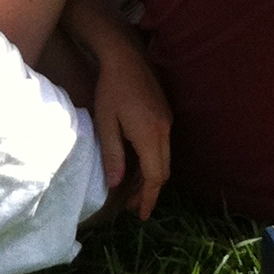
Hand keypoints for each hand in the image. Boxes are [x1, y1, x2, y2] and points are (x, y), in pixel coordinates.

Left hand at [90, 30, 172, 220]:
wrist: (124, 57)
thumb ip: (113, 155)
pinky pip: (164, 146)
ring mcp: (167, 121)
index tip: (140, 216)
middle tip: (132, 207)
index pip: (154, 176)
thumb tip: (116, 185)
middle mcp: (164, 129)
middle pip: (164, 171)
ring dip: (152, 177)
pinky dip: (153, 162)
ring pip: (165, 159)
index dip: (147, 198)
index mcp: (150, 134)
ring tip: (132, 190)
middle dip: (150, 192)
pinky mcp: (165, 114)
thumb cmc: (111, 90)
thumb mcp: (106, 124)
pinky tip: (138, 164)